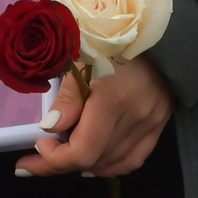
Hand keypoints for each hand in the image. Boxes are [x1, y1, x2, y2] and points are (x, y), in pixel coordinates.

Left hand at [16, 55, 173, 178]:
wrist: (152, 33)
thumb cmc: (108, 42)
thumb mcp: (79, 60)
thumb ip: (67, 98)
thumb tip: (50, 128)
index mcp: (112, 99)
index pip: (83, 151)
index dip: (55, 158)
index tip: (39, 144)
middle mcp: (134, 117)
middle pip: (94, 160)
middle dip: (60, 163)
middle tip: (37, 158)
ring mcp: (150, 124)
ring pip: (111, 164)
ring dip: (83, 164)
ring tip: (62, 155)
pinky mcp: (159, 125)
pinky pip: (132, 160)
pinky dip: (108, 164)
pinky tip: (92, 161)